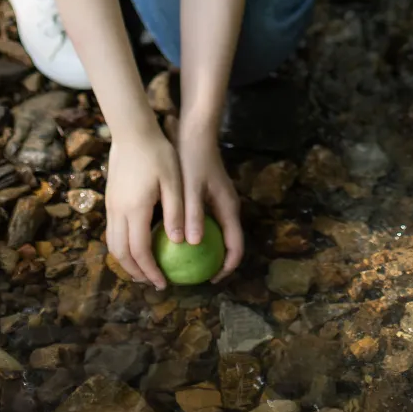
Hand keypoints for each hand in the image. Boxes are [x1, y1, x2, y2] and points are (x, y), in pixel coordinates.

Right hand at [105, 123, 183, 287]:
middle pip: (121, 253)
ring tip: (143, 269)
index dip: (150, 271)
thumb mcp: (173, 182)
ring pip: (112, 244)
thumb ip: (176, 212)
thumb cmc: (158, 154)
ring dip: (126, 261)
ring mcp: (111, 205)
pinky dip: (122, 246)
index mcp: (135, 210)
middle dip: (135, 272)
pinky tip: (136, 244)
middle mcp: (118, 212)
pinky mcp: (110, 199)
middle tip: (152, 282)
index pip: (139, 251)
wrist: (132, 132)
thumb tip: (179, 242)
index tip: (163, 283)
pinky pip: (112, 232)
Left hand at [177, 116, 243, 280]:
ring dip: (205, 250)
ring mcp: (220, 202)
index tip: (209, 281)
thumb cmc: (193, 158)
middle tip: (192, 275)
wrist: (196, 130)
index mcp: (228, 208)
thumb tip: (195, 244)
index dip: (226, 268)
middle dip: (214, 263)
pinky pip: (208, 224)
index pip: (236, 248)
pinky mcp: (210, 197)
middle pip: (228, 244)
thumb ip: (194, 214)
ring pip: (217, 235)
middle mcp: (227, 208)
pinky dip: (197, 235)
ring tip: (183, 262)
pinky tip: (176, 239)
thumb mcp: (191, 187)